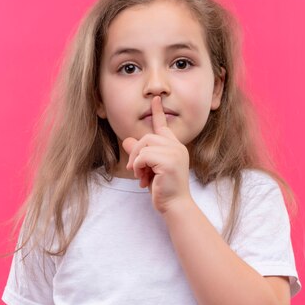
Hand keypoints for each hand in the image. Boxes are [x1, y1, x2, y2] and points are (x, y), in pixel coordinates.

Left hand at [122, 96, 191, 213]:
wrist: (174, 205)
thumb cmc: (163, 189)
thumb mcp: (148, 169)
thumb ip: (140, 154)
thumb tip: (127, 141)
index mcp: (174, 147)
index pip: (164, 126)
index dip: (158, 112)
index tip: (155, 99)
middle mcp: (177, 147)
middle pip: (147, 137)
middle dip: (135, 152)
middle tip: (133, 169)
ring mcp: (175, 153)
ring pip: (145, 145)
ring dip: (136, 161)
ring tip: (139, 176)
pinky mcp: (169, 161)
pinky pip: (144, 156)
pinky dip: (138, 167)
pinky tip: (142, 178)